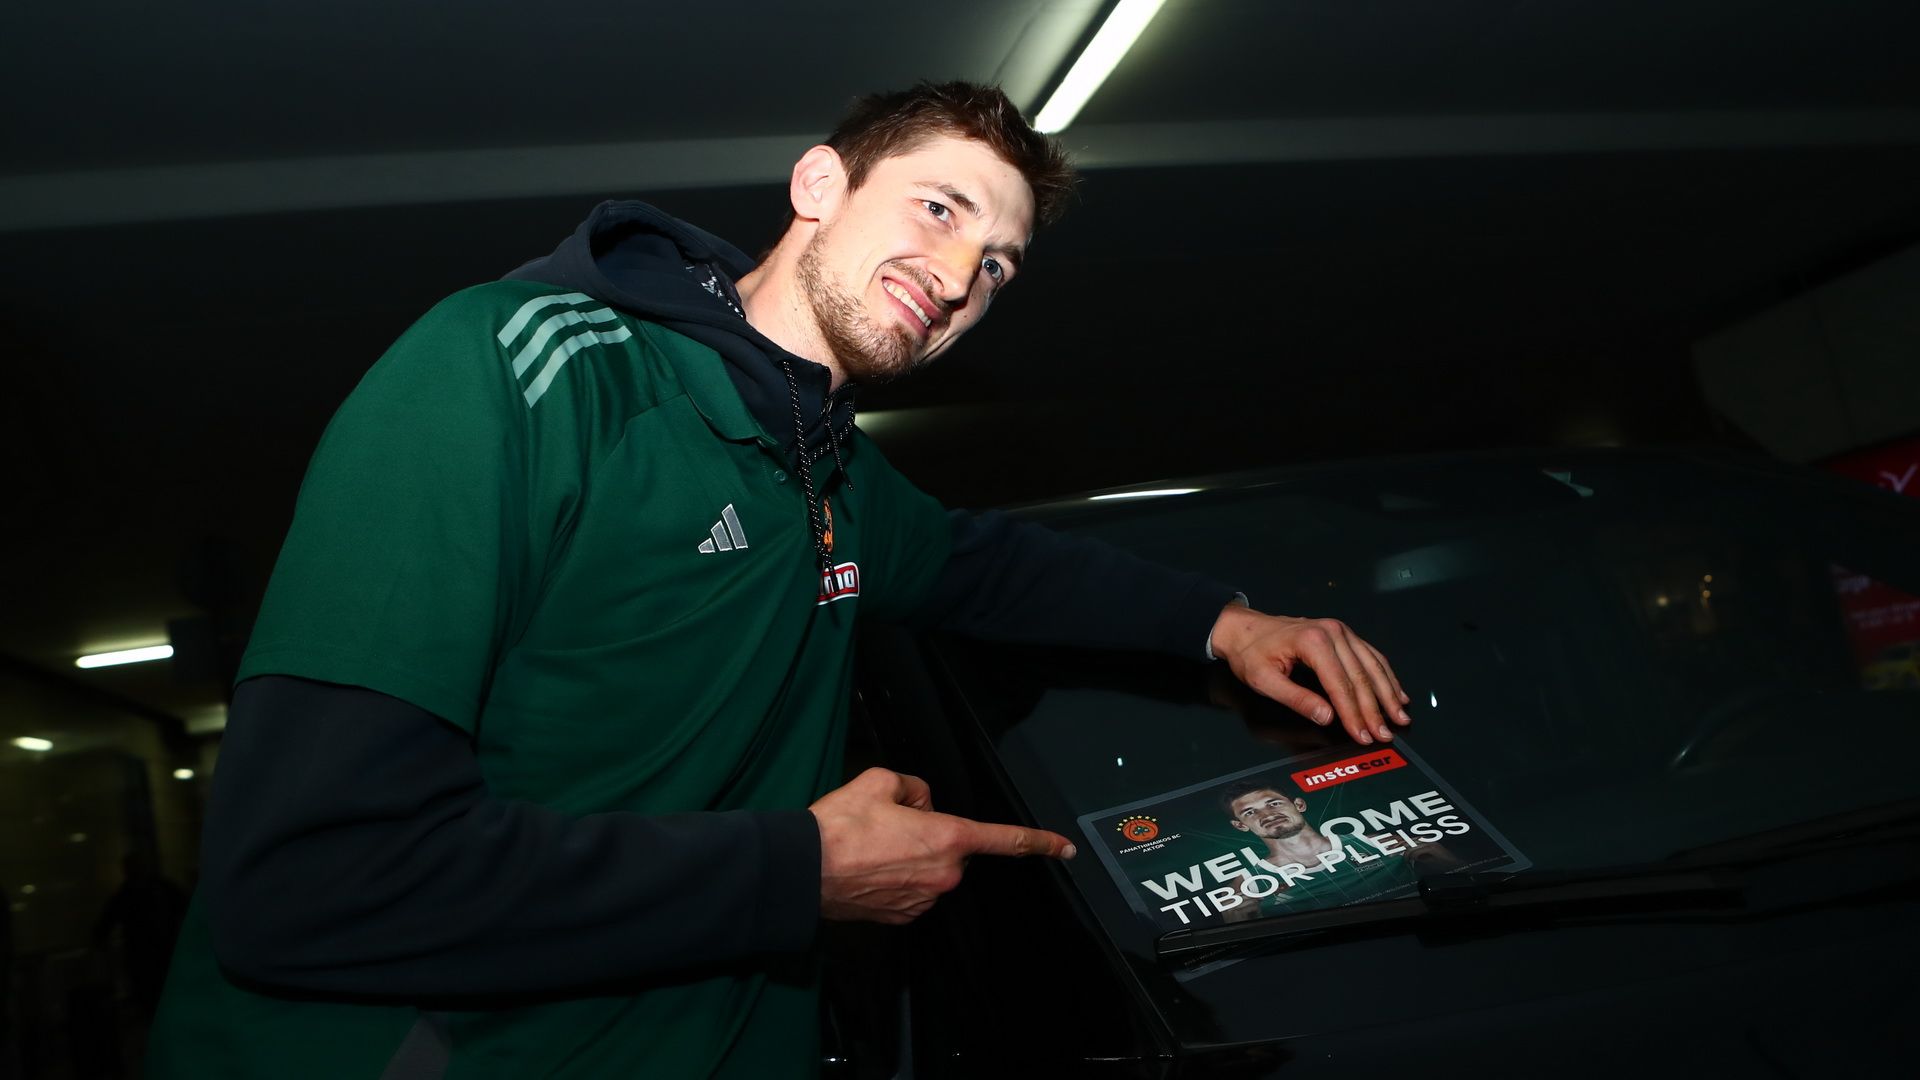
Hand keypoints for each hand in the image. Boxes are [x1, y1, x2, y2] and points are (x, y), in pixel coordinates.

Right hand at [809, 767, 1075, 924]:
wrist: (804, 871)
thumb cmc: (840, 827)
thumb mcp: (879, 781)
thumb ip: (913, 785)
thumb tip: (919, 802)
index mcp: (948, 838)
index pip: (1005, 840)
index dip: (1039, 842)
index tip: (1066, 848)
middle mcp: (944, 874)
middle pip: (952, 846)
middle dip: (931, 833)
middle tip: (890, 824)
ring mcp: (924, 899)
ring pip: (930, 868)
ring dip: (911, 856)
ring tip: (872, 847)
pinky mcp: (903, 916)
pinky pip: (911, 888)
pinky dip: (896, 877)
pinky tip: (868, 868)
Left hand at [1209, 606, 1411, 745]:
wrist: (1244, 629)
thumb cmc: (1251, 653)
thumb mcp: (1265, 680)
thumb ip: (1297, 699)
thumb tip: (1327, 717)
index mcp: (1313, 642)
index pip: (1340, 685)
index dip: (1354, 714)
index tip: (1363, 736)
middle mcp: (1333, 632)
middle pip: (1361, 677)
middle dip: (1375, 710)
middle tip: (1384, 735)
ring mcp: (1341, 631)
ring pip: (1372, 666)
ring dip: (1388, 694)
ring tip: (1400, 717)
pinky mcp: (1344, 634)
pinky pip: (1371, 656)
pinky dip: (1385, 676)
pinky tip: (1396, 693)